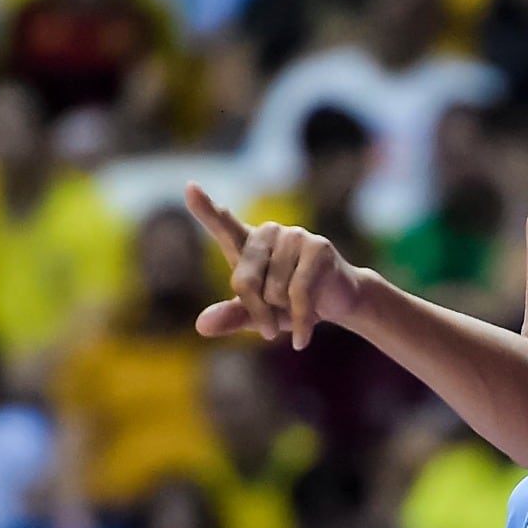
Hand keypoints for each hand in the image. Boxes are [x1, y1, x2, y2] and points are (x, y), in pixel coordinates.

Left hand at [184, 183, 364, 350]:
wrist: (337, 303)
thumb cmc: (289, 305)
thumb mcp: (256, 315)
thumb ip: (230, 316)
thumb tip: (201, 326)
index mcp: (246, 243)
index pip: (222, 224)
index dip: (205, 208)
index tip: (190, 188)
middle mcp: (267, 233)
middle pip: (245, 281)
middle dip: (258, 312)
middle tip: (270, 327)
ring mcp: (294, 236)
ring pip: (274, 291)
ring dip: (284, 313)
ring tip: (298, 309)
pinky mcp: (318, 248)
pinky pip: (299, 295)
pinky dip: (300, 323)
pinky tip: (301, 340)